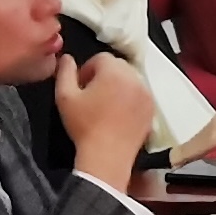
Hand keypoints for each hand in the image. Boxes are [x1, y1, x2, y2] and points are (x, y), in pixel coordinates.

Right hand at [53, 48, 154, 185]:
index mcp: (113, 72)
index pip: (101, 58)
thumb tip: (67, 58)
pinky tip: (118, 114)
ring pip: (130, 79)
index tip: (81, 85)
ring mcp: (146, 94)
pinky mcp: (151, 108)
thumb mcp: (65, 97)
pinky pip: (139, 94)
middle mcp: (134, 78)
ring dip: (118, 85)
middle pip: (118, 66)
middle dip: (104, 75)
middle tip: (92, 95)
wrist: (106, 156)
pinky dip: (130, 98)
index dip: (88, 69)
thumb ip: (65, 72)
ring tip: (105, 105)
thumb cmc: (84, 127)